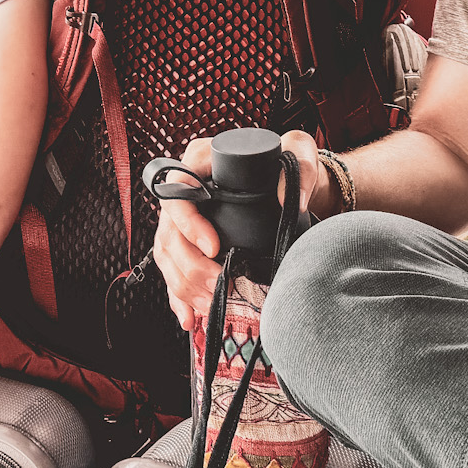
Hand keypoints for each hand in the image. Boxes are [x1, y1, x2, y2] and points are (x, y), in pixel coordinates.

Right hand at [150, 129, 328, 331]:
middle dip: (191, 267)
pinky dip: (178, 297)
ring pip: (167, 256)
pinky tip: (188, 317)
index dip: (188, 223)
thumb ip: (300, 165)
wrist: (288, 182)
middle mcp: (185, 187)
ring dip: (185, 286)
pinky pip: (172, 271)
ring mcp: (183, 217)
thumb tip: (289, 200)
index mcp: (200, 159)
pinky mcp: (187, 241)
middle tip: (219, 286)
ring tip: (211, 304)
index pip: (177, 190)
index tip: (215, 248)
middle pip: (168, 232)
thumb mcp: (298, 151)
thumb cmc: (288, 161)